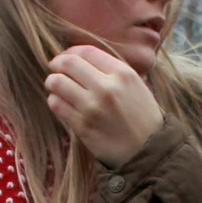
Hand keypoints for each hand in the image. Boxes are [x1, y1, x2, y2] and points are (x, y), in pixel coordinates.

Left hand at [45, 44, 163, 165]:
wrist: (149, 151)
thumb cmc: (143, 117)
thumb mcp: (137, 86)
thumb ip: (112, 71)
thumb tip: (82, 60)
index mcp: (122, 73)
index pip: (86, 51)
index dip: (71, 51)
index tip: (67, 57)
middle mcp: (106, 87)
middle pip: (68, 63)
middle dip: (56, 64)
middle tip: (55, 69)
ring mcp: (92, 107)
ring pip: (57, 82)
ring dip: (52, 82)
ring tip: (56, 86)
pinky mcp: (82, 126)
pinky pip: (57, 104)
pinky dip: (54, 100)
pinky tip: (60, 102)